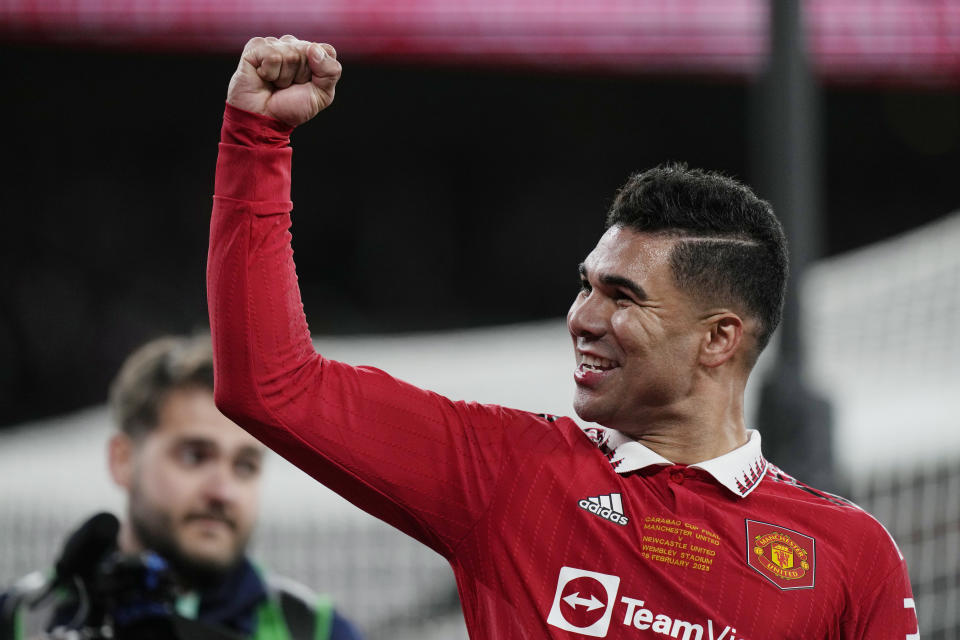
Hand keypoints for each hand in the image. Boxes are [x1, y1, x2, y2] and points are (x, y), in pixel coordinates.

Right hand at [226, 35, 341, 127]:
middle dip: (301, 75)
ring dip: (284, 77)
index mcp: (311, 53)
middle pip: (308, 51)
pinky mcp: (256, 46)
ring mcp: (274, 43)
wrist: (266, 119)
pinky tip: (264, 77)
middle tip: (289, 86)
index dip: (320, 72)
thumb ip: (331, 71)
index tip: (308, 85)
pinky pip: (272, 56)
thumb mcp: (322, 94)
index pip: (326, 50)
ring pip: (290, 54)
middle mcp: (293, 45)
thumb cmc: (293, 107)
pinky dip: (270, 73)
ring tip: (276, 84)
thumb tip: (314, 48)